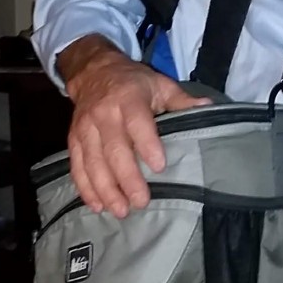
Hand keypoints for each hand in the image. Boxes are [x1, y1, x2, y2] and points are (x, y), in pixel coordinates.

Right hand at [58, 35, 209, 216]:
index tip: (159, 167)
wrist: (94, 72)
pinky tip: (97, 205)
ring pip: (93, 162)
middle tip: (141, 202)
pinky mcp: (74, 139)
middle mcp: (104, 114)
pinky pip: (77, 166)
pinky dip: (85, 188)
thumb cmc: (133, 82)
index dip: (147, 145)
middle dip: (127, 178)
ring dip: (106, 189)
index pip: (137, 124)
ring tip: (121, 210)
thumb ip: (181, 99)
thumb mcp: (159, 84)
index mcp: (128, 98)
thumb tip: (208, 106)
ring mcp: (85, 128)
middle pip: (114, 150)